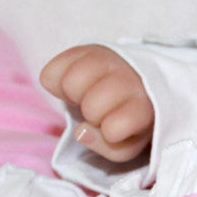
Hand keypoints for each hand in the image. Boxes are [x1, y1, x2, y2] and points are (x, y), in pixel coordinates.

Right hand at [39, 45, 154, 163]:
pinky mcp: (83, 49)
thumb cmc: (129, 119)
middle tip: (100, 111)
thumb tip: (81, 132)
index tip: (116, 128)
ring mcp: (107, 58)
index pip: (116, 126)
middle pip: (92, 106)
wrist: (134, 82)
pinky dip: (55, 84)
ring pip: (71, 84)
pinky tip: (74, 86)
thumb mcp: (128, 142)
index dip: (111, 133)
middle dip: (93, 115)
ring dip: (73, 96)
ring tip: (85, 96)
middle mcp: (128, 75)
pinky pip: (50, 74)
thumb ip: (109, 147)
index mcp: (145, 104)